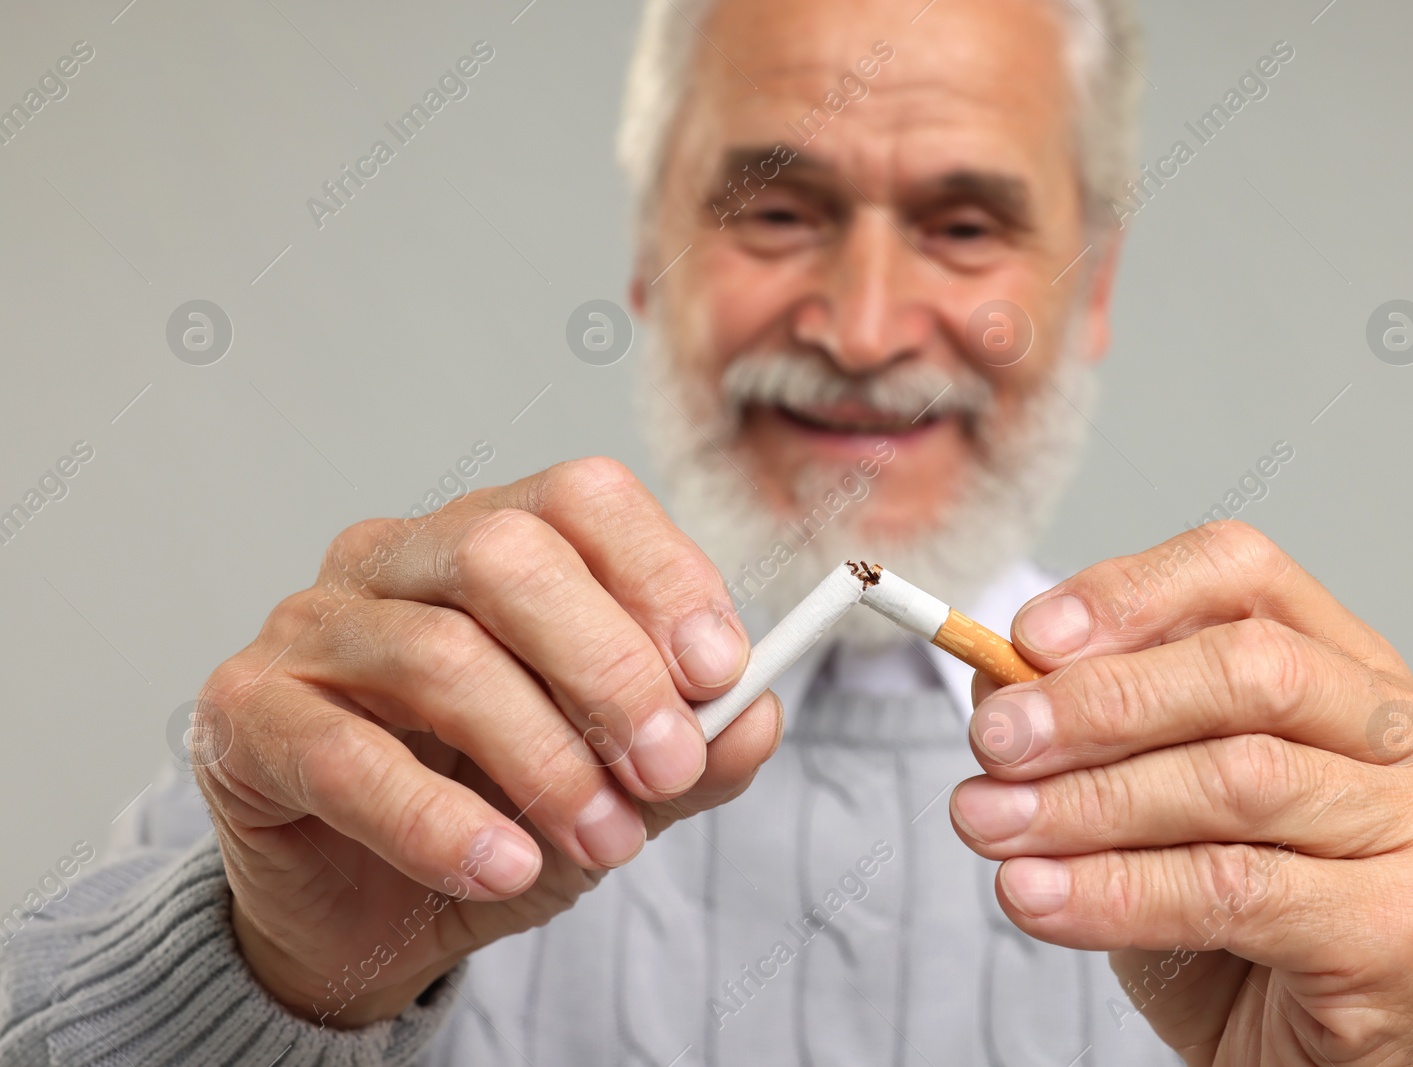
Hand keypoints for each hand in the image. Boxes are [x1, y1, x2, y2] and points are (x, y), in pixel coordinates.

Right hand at [193, 457, 779, 1027]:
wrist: (370, 908)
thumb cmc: (497, 810)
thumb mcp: (619, 782)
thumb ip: (693, 747)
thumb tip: (758, 716)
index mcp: (493, 540)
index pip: (583, 498)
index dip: (661, 575)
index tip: (721, 671)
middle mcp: (397, 558)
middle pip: (510, 556)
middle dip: (610, 671)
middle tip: (667, 769)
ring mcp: (313, 625)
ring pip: (440, 656)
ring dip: (542, 761)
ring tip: (601, 843)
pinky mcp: (247, 712)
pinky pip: (345, 755)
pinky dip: (440, 821)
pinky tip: (503, 868)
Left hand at [950, 522, 1412, 1065]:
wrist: (1297, 1053)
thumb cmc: (1226, 909)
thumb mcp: (1142, 792)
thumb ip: (1082, 722)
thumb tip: (1000, 676)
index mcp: (1345, 663)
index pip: (1240, 572)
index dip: (1129, 593)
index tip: (1023, 639)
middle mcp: (1406, 731)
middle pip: (1248, 670)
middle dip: (1099, 702)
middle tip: (993, 742)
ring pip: (1234, 781)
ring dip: (1086, 803)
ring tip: (989, 823)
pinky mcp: (1405, 929)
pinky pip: (1234, 890)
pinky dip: (1116, 891)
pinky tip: (1037, 896)